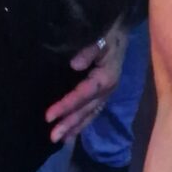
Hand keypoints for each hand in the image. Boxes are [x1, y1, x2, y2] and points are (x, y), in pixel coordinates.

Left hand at [45, 21, 129, 142]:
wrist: (122, 32)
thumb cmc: (109, 35)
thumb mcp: (101, 39)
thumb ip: (88, 51)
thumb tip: (74, 65)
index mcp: (105, 79)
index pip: (81, 95)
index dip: (65, 106)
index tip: (49, 116)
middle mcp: (107, 91)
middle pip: (86, 110)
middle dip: (69, 124)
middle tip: (52, 137)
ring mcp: (106, 93)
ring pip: (90, 114)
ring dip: (75, 127)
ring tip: (61, 139)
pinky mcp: (104, 93)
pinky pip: (93, 111)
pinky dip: (83, 121)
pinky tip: (74, 129)